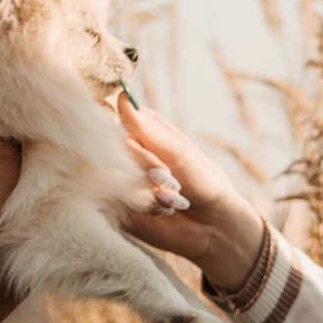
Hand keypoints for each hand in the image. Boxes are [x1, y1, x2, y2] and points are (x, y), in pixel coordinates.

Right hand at [111, 93, 268, 295]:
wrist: (212, 226)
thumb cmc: (203, 182)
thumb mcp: (180, 153)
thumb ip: (148, 130)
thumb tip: (121, 97)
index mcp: (142, 127)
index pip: (113, 113)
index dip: (123, 128)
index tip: (148, 146)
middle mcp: (126, 149)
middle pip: (111, 145)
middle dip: (144, 164)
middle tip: (168, 178)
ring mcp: (118, 176)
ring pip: (110, 172)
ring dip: (145, 188)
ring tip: (173, 197)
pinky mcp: (115, 203)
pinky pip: (112, 198)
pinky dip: (141, 205)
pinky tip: (163, 209)